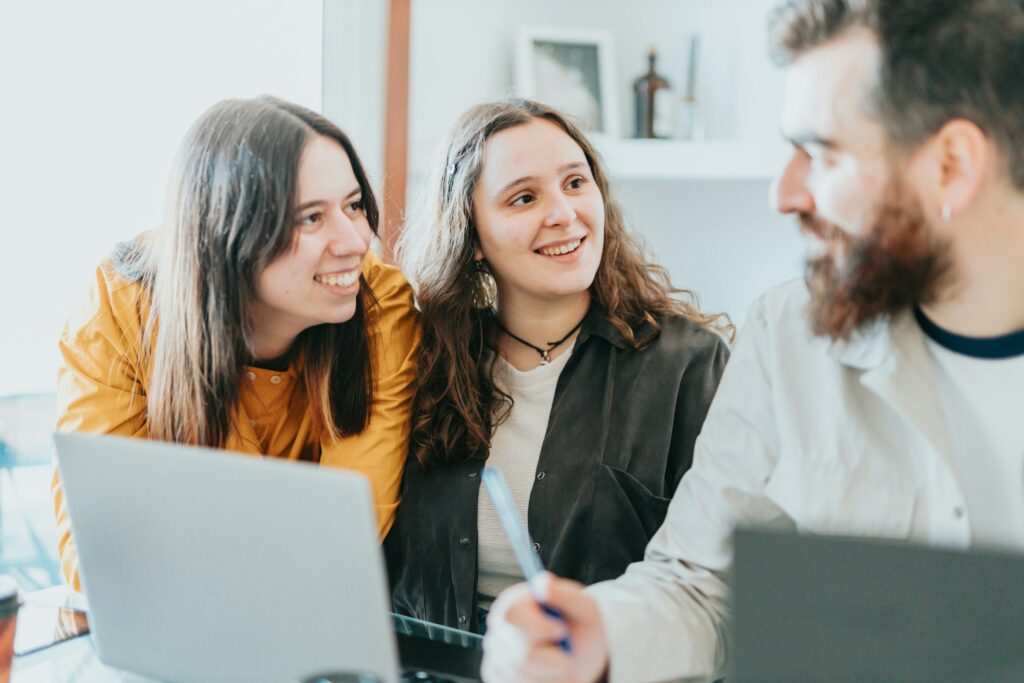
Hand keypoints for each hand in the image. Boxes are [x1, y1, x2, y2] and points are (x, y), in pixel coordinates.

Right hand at [481, 573, 608, 682]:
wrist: (579, 653)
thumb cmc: (580, 628)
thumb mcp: (584, 608)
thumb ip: (565, 595)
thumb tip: (543, 582)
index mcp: (515, 601)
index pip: (512, 615)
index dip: (539, 628)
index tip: (561, 630)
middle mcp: (499, 626)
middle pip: (520, 656)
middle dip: (552, 660)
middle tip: (566, 652)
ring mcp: (494, 652)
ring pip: (518, 676)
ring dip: (549, 676)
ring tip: (559, 664)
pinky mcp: (496, 673)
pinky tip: (546, 674)